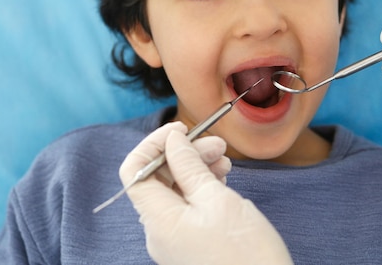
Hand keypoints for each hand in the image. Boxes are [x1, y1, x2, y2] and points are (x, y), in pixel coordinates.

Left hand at [120, 122, 293, 264]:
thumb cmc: (246, 254)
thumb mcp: (218, 200)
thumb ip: (190, 166)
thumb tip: (173, 140)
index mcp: (158, 220)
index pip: (135, 171)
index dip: (154, 144)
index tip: (182, 130)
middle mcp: (159, 231)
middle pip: (157, 178)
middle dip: (183, 153)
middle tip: (217, 143)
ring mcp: (175, 239)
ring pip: (175, 190)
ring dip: (196, 168)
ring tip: (225, 161)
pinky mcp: (191, 242)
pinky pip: (187, 206)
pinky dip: (202, 187)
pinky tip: (222, 179)